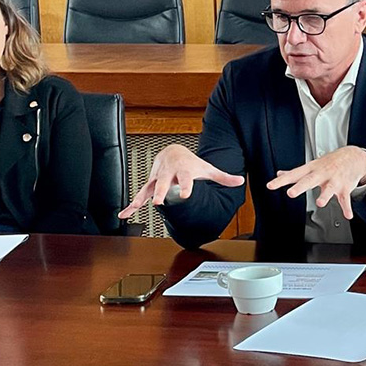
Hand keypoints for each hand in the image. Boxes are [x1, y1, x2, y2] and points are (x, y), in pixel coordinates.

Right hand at [118, 145, 244, 218]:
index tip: (186, 194)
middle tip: (158, 202)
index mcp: (184, 172)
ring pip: (148, 188)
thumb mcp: (208, 169)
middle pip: (163, 183)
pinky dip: (131, 204)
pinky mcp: (149, 184)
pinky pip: (139, 194)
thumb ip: (223, 177)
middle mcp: (169, 174)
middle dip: (160, 191)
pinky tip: (124, 214)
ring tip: (135, 206)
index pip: (186, 179)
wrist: (173, 151)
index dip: (186, 186)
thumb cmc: (191, 163)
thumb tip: (240, 180)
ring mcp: (157, 179)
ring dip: (141, 197)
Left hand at [265, 146, 365, 220]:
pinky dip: (347, 207)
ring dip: (325, 195)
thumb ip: (295, 172)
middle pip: (309, 180)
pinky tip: (347, 215)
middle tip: (291, 193)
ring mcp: (334, 181)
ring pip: (329, 188)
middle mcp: (321, 174)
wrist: (353, 157)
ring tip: (320, 203)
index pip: (293, 175)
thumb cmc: (330, 163)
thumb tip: (279, 174)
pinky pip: (345, 199)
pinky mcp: (345, 187)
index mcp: (311, 169)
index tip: (270, 186)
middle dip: (300, 187)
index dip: (281, 181)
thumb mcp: (311, 165)